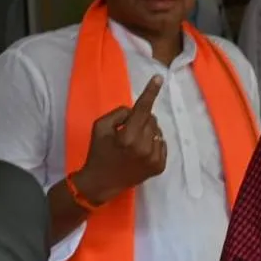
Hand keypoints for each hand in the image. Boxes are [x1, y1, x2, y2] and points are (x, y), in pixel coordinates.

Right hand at [73, 76, 166, 204]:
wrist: (101, 183)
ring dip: (147, 131)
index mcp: (128, 136)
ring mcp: (154, 158)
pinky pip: (162, 143)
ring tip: (133, 143)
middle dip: (140, 120)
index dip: (151, 92)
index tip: (159, 78)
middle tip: (127, 131)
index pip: (142, 109)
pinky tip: (141, 151)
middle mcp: (144, 147)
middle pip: (151, 119)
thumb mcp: (100, 127)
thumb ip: (119, 114)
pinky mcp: (159, 167)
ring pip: (157, 131)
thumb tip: (136, 111)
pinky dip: (153, 142)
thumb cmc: (99, 152)